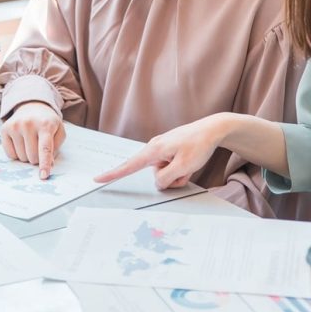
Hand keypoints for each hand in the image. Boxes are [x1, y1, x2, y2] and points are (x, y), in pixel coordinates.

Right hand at [1, 101, 65, 179]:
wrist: (32, 106)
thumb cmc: (47, 122)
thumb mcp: (59, 131)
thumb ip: (56, 148)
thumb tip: (48, 164)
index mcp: (45, 125)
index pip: (45, 148)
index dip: (44, 164)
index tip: (44, 176)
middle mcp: (29, 124)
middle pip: (32, 157)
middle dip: (37, 159)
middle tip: (38, 147)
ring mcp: (15, 126)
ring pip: (21, 157)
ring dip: (27, 156)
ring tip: (30, 142)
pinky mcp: (5, 129)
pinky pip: (10, 154)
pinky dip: (17, 154)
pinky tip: (20, 142)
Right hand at [94, 114, 227, 188]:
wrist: (213, 129)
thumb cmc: (199, 145)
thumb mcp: (183, 167)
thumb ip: (165, 178)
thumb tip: (157, 182)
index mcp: (154, 150)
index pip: (129, 166)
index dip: (112, 174)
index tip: (97, 179)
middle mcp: (155, 148)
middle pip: (155, 174)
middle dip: (170, 178)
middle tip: (187, 169)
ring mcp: (163, 148)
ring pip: (165, 172)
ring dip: (178, 173)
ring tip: (190, 163)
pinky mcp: (170, 150)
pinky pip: (171, 166)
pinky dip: (181, 168)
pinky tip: (190, 161)